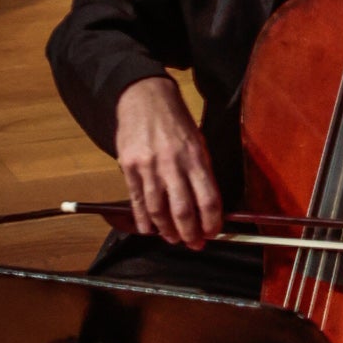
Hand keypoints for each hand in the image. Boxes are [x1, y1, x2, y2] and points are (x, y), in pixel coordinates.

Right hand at [113, 75, 222, 249]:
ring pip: (159, 209)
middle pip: (183, 210)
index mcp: (196, 157)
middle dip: (190, 233)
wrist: (145, 98)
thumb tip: (208, 205)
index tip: (213, 232)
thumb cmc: (176, 122)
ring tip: (173, 238)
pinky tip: (149, 229)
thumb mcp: (198, 142)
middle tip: (194, 244)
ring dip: (167, 230)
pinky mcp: (129, 167)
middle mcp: (174, 164)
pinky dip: (143, 219)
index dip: (212, 222)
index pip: (209, 198)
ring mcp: (149, 167)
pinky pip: (137, 200)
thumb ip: (202, 172)